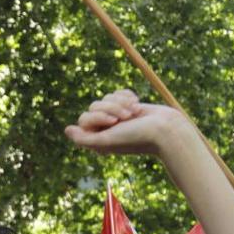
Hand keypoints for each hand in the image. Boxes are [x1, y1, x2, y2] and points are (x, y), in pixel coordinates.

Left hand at [64, 89, 188, 157]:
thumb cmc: (137, 137)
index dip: (98, 116)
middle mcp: (105, 129)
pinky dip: (127, 96)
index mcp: (98, 139)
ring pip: (107, 98)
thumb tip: (67, 130)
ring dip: (121, 102)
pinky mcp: (127, 106)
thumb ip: (85, 139)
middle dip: (112, 108)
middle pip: (94, 106)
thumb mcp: (108, 141)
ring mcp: (117, 117)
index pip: (84, 118)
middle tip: (127, 117)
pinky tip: (137, 104)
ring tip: (134, 112)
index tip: (114, 122)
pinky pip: (118, 93)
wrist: (166, 129)